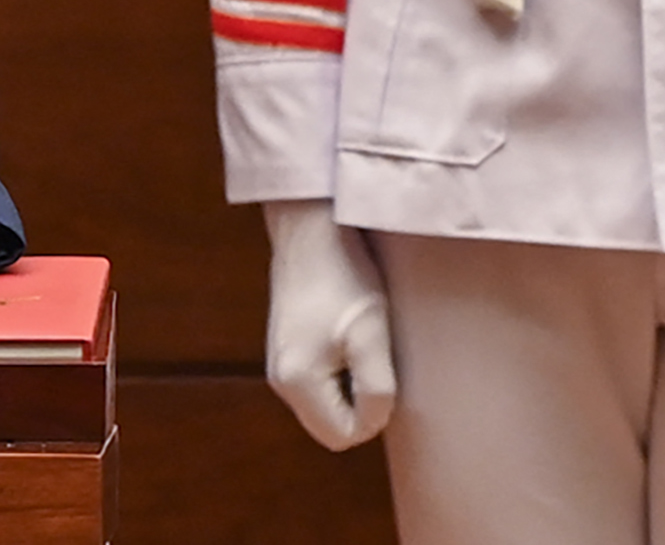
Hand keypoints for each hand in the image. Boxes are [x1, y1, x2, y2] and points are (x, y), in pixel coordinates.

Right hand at [262, 199, 394, 450]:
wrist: (310, 229)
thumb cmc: (343, 278)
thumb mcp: (372, 336)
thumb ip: (377, 390)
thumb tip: (374, 422)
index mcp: (297, 382)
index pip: (343, 436)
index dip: (374, 417)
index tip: (385, 372)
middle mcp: (280, 379)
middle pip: (330, 424)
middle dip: (361, 405)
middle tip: (377, 360)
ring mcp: (280, 363)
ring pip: (325, 403)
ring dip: (351, 387)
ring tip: (363, 344)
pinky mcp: (286, 346)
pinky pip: (318, 382)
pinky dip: (339, 371)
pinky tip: (349, 337)